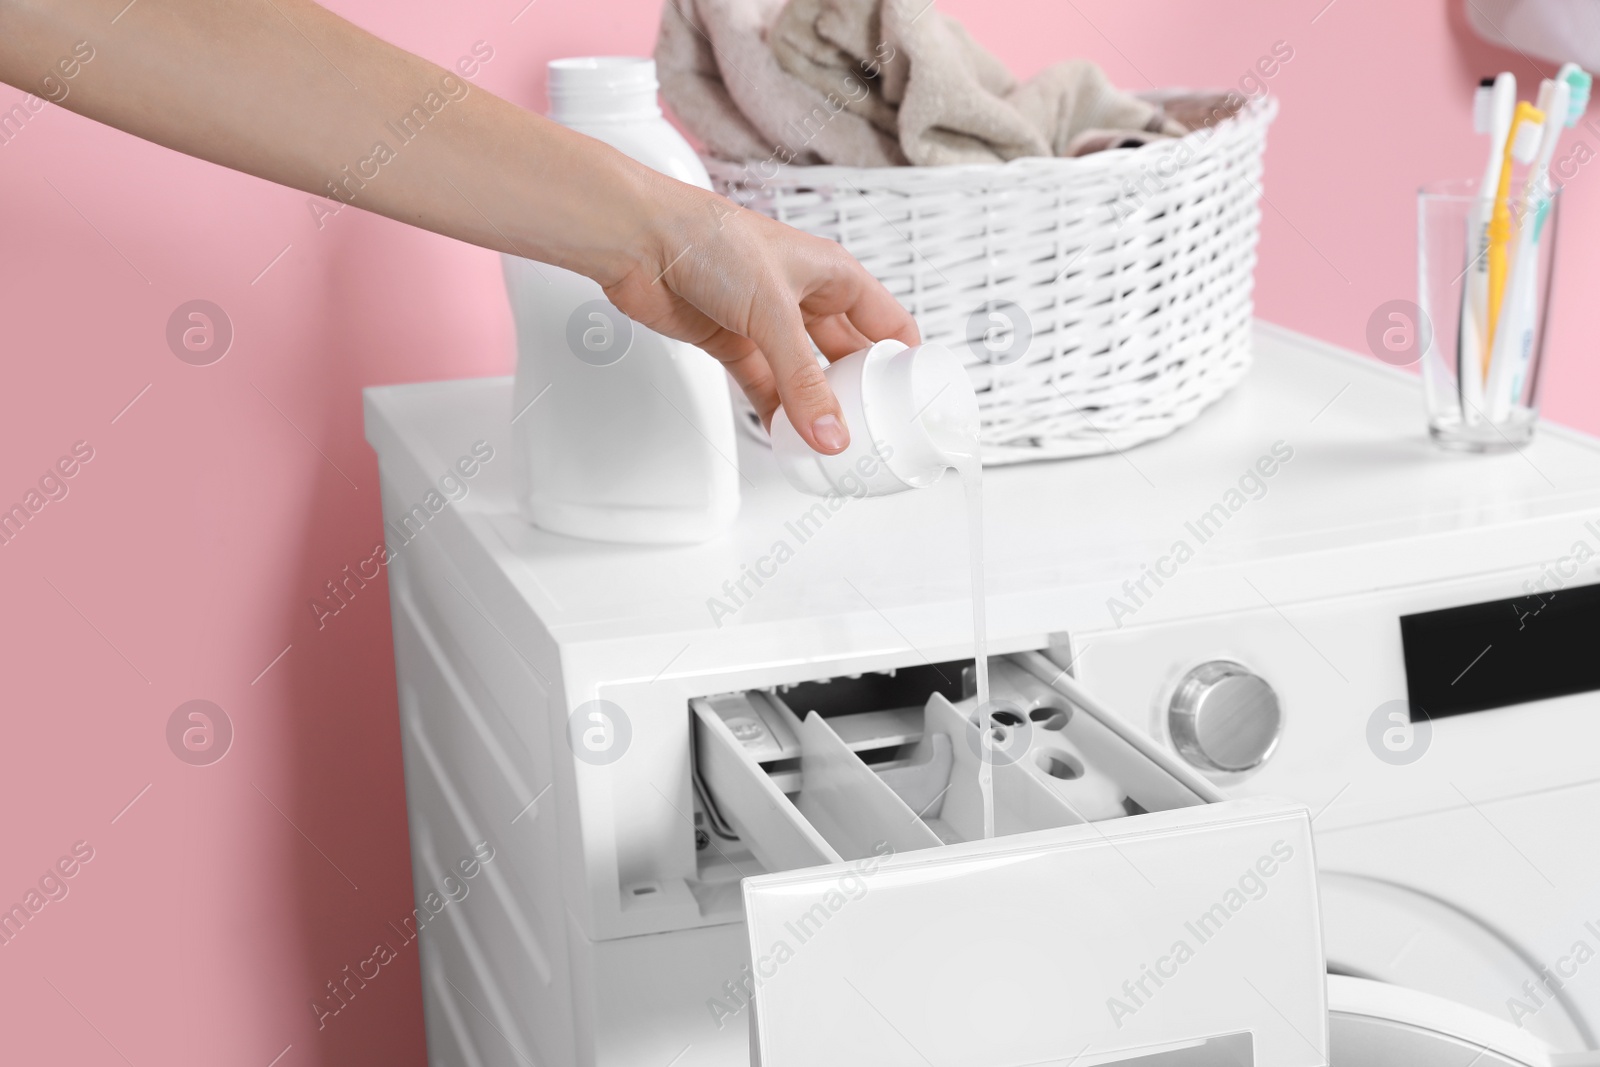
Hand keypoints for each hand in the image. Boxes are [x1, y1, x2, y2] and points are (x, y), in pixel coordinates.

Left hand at [599, 177, 918, 454]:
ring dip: (815, 409)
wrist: (640, 240)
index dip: (905, 360)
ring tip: (832, 443)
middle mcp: (804, 297)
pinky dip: (776, 412)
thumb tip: (829, 432)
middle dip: (860, 394)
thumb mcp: (774, 312)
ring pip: (805, 376)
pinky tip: (788, 436)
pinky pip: (765, 387)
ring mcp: (767, 323)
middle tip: (874, 433)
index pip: (887, 322)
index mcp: (832, 273)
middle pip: (848, 355)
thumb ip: (802, 380)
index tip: (914, 401)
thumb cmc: (709, 239)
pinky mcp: (732, 343)